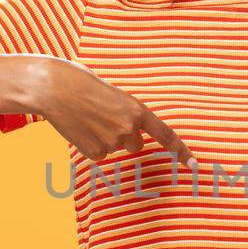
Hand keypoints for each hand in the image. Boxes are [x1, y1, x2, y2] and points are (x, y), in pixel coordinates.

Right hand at [37, 60, 196, 166]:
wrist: (55, 89)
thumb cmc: (83, 84)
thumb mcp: (114, 94)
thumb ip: (127, 113)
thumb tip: (130, 131)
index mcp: (137, 110)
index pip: (165, 134)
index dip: (180, 150)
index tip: (193, 164)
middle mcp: (128, 129)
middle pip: (135, 145)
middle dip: (124, 136)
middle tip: (103, 117)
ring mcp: (112, 143)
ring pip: (115, 148)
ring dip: (104, 137)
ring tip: (87, 118)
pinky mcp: (95, 153)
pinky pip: (99, 153)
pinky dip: (90, 144)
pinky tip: (80, 128)